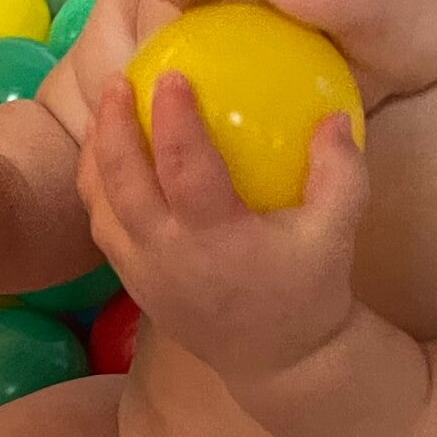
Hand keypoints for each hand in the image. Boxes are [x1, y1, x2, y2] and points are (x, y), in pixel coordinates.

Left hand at [79, 72, 366, 383]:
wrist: (280, 361)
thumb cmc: (309, 291)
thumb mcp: (337, 233)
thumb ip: (341, 173)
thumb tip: (335, 114)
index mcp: (216, 240)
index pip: (185, 170)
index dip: (174, 120)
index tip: (170, 75)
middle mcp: (168, 255)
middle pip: (122, 183)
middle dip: (113, 128)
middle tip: (117, 81)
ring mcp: (143, 272)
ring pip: (100, 205)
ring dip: (96, 154)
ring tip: (104, 111)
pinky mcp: (133, 282)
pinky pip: (102, 226)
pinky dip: (96, 187)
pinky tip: (108, 156)